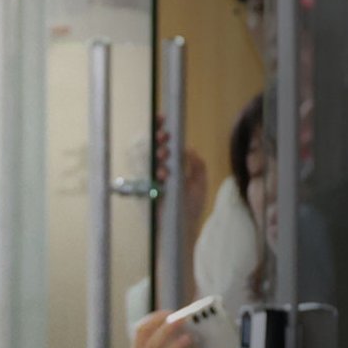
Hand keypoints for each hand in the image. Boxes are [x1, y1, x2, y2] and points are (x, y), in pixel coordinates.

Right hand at [154, 115, 207, 229]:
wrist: (182, 228)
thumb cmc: (190, 207)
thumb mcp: (200, 183)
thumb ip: (197, 165)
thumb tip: (188, 148)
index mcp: (176, 166)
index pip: (169, 144)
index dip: (165, 131)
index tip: (163, 119)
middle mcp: (164, 169)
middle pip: (158, 148)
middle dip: (160, 138)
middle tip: (163, 136)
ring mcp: (155, 179)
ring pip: (152, 159)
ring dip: (158, 154)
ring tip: (164, 154)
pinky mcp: (149, 188)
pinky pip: (147, 174)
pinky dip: (156, 171)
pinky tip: (163, 173)